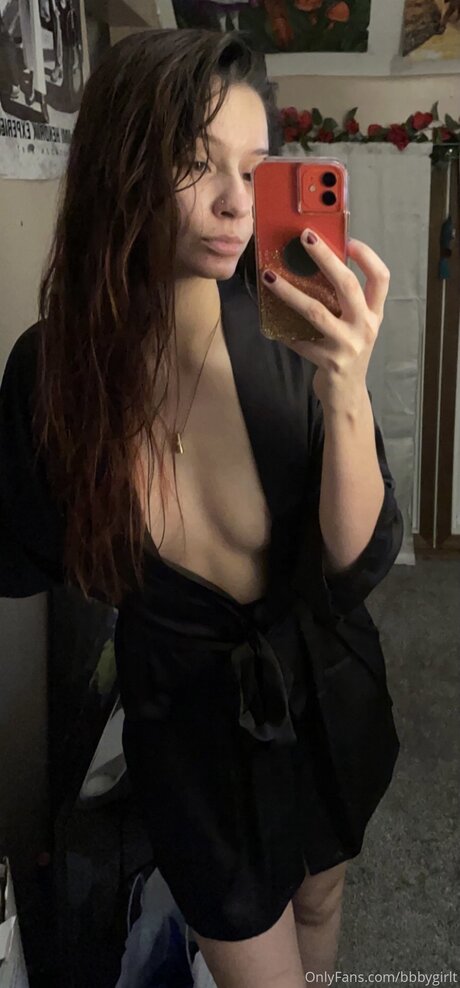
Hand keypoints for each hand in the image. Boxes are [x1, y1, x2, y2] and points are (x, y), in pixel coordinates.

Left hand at [261, 231, 389, 412]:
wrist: (347, 396)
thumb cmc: (347, 353)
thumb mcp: (355, 326)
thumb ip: (344, 303)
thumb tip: (314, 267)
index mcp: (374, 315)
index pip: (381, 278)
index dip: (367, 256)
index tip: (348, 240)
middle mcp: (365, 328)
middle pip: (347, 285)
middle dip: (325, 257)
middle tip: (305, 237)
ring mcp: (348, 346)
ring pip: (316, 311)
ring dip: (289, 291)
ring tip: (269, 276)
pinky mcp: (330, 362)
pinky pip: (300, 340)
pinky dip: (284, 331)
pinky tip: (272, 324)